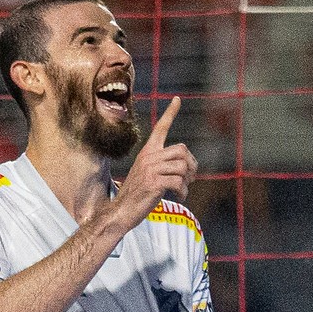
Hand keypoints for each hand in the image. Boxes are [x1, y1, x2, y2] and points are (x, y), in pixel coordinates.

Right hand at [109, 98, 195, 229]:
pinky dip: (183, 191)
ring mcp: (150, 170)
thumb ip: (162, 166)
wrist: (120, 212)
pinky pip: (178, 182)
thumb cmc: (136, 196)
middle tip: (189, 178)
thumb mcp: (147, 175)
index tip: (177, 99)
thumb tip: (186, 166)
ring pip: (182, 167)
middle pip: (181, 150)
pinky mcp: (153, 183)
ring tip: (183, 190)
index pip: (160, 128)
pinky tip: (179, 197)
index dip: (170, 113)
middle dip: (191, 165)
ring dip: (188, 181)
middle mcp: (148, 157)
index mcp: (146, 153)